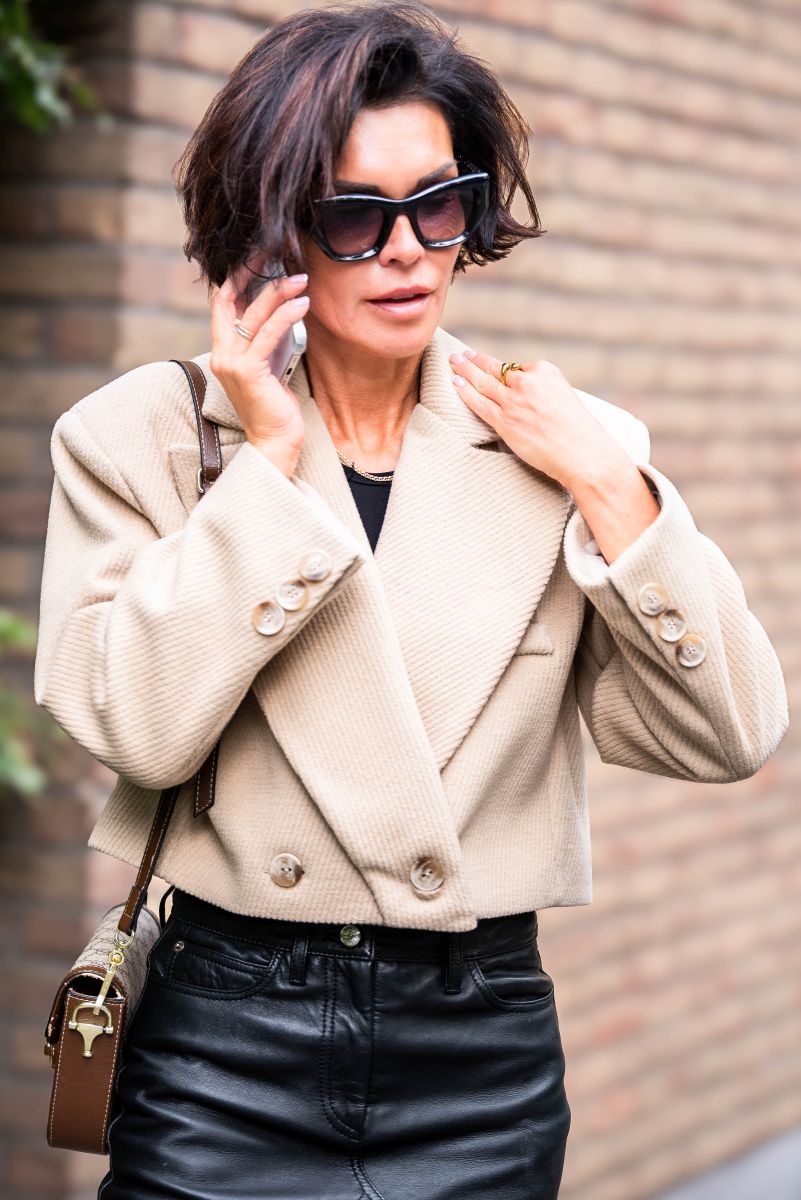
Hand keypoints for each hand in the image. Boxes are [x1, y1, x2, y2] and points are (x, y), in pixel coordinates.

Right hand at [209, 268, 309, 469]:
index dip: (237, 277)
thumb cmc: (276, 404)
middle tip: (274, 253)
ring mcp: (231, 362)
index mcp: (222, 350)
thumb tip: (284, 307)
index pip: (222, 303)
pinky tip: (302, 303)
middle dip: (251, 273)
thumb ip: (270, 338)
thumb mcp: (271, 363)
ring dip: (278, 292)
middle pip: (230, 299)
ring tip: (300, 279)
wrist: (274, 441)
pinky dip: (286, 315)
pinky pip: (268, 334)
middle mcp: (221, 353)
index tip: (259, 257)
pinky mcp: (249, 371)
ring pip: (253, 315)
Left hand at [450, 348, 659, 561]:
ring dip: (465, 370)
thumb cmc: (579, 432)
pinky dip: (464, 391)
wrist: (583, 453)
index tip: (490, 366)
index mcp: (546, 371)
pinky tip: (455, 383)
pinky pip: (479, 403)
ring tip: (454, 362)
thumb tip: (525, 397)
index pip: (518, 368)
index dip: (504, 371)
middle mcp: (528, 382)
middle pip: (496, 368)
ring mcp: (514, 401)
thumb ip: (543, 392)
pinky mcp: (505, 421)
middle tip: (463, 354)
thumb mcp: (565, 398)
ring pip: (483, 381)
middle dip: (476, 360)